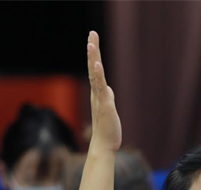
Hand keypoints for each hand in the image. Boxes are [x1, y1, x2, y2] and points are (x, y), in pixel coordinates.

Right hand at [87, 30, 121, 152]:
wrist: (104, 145)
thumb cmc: (107, 128)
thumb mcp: (109, 108)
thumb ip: (107, 97)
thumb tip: (108, 89)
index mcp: (98, 92)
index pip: (95, 69)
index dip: (94, 54)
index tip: (92, 39)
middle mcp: (97, 93)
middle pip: (93, 67)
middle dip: (93, 50)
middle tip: (92, 33)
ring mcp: (100, 98)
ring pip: (95, 74)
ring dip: (93, 58)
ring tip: (91, 43)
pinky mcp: (105, 105)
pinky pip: (101, 88)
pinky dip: (98, 75)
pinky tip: (96, 64)